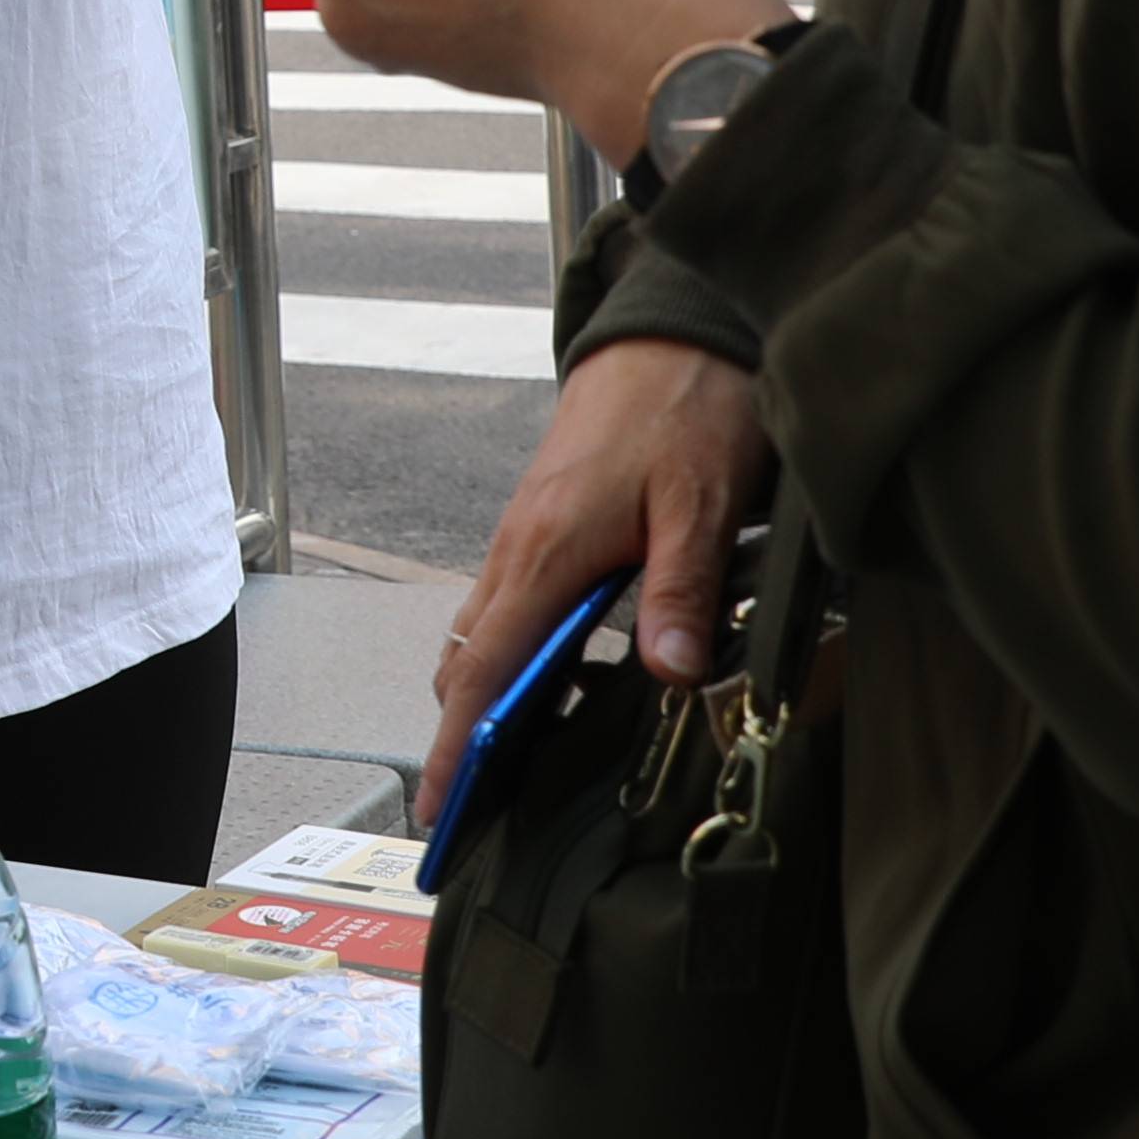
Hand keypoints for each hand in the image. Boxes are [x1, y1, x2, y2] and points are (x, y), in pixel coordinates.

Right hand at [418, 342, 770, 821]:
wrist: (670, 331)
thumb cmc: (684, 404)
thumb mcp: (701, 503)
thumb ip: (679, 591)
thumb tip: (671, 673)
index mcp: (545, 552)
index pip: (481, 669)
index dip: (455, 744)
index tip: (437, 803)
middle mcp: (520, 548)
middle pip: (467, 661)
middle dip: (460, 735)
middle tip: (475, 806)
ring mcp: (528, 537)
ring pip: (485, 634)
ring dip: (489, 698)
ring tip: (513, 761)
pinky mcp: (548, 528)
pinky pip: (511, 608)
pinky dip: (517, 658)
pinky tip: (565, 680)